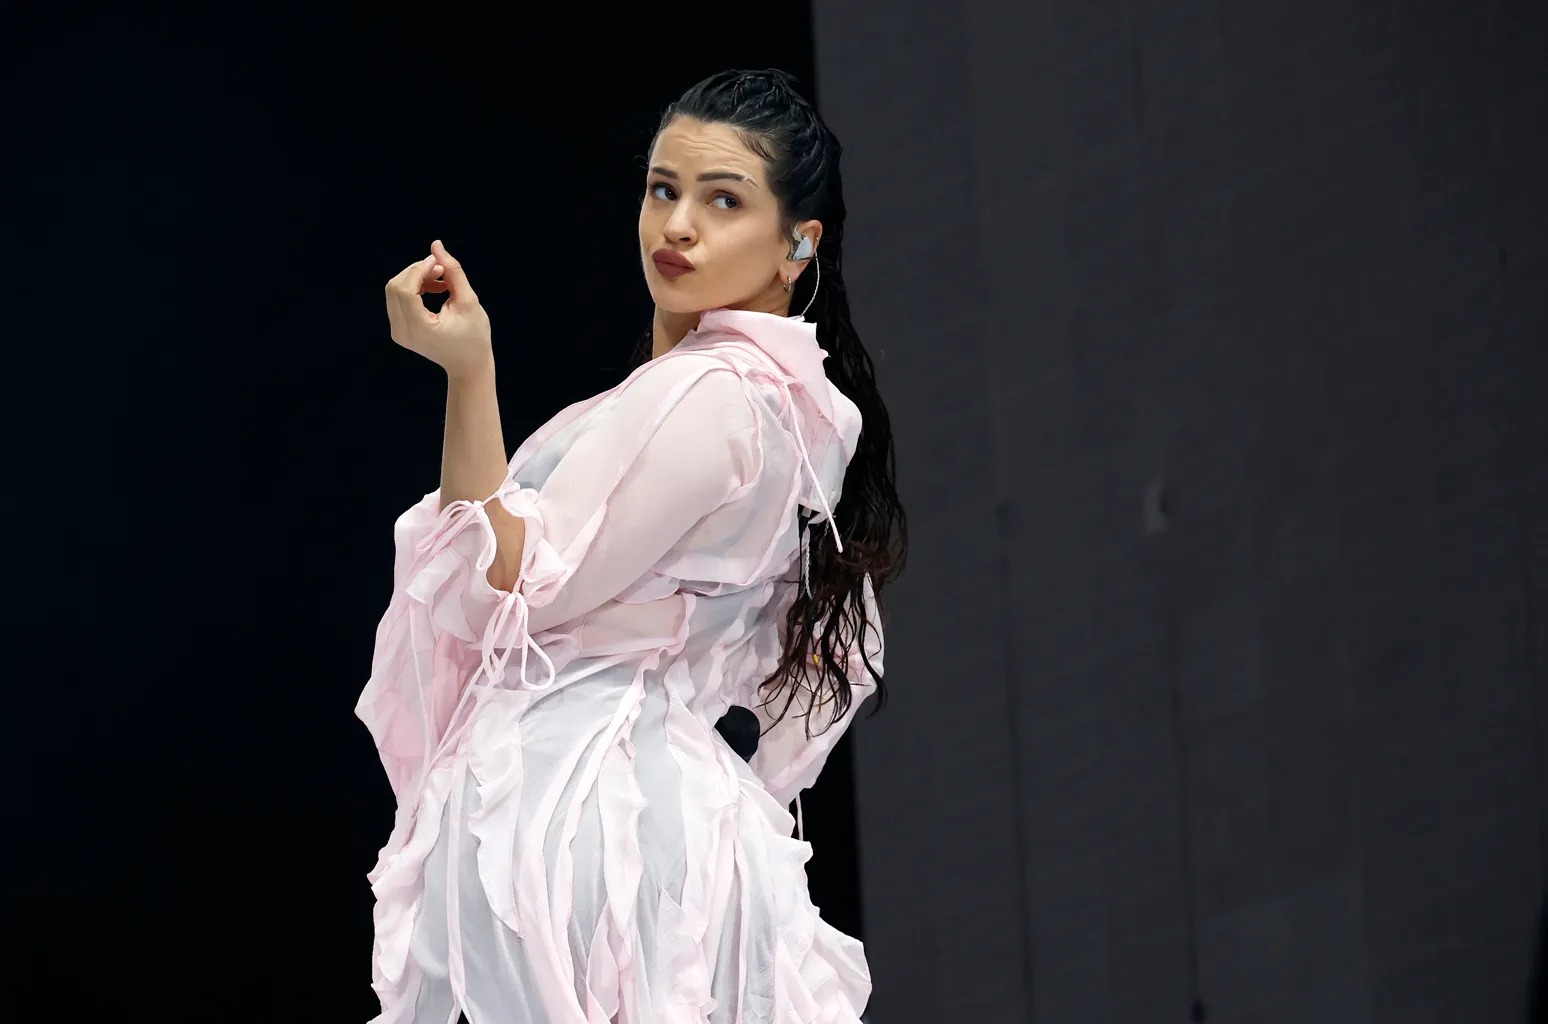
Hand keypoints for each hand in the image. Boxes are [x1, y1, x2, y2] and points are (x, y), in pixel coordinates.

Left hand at [385, 239, 492, 378]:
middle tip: (442, 270)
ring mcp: (398, 333)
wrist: (468, 366)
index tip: (439, 263)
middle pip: (395, 287)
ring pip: (394, 290)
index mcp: (419, 328)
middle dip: (417, 271)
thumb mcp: (468, 302)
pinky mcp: (399, 330)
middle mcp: (403, 332)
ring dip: (416, 278)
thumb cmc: (474, 337)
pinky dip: (414, 288)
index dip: (419, 270)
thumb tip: (436, 245)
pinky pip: (398, 299)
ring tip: (442, 280)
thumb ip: (453, 271)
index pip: (405, 289)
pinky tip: (435, 288)